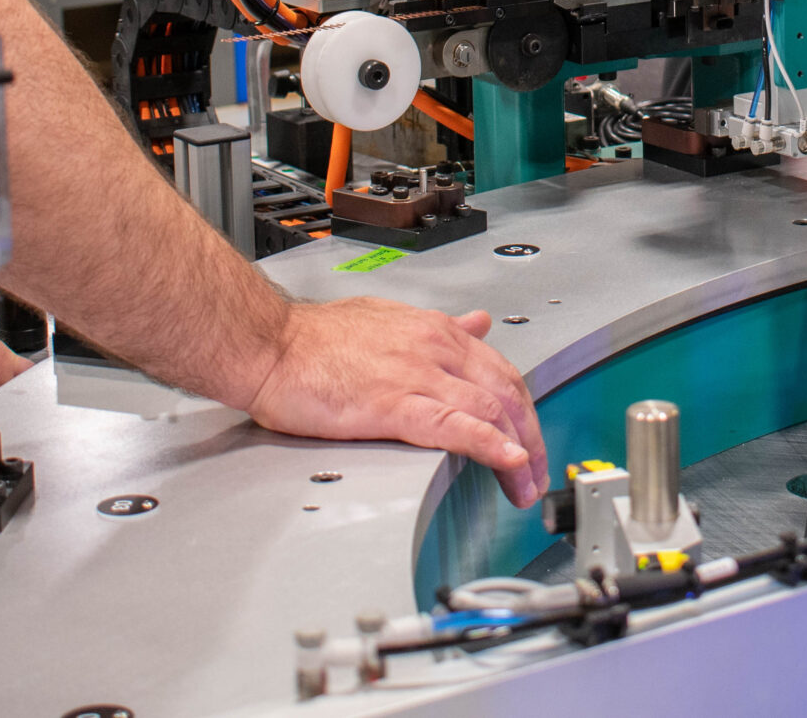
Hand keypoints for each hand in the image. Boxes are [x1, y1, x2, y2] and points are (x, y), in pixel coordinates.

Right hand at [245, 299, 547, 508]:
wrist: (269, 345)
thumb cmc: (314, 339)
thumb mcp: (389, 318)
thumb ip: (439, 327)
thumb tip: (477, 323)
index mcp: (434, 331)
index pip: (500, 369)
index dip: (523, 409)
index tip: (530, 440)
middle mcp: (435, 348)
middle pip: (507, 392)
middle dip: (531, 437)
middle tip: (537, 474)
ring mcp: (417, 375)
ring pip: (491, 410)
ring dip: (519, 453)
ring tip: (524, 487)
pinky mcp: (394, 405)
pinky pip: (455, 426)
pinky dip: (490, 446)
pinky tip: (507, 463)